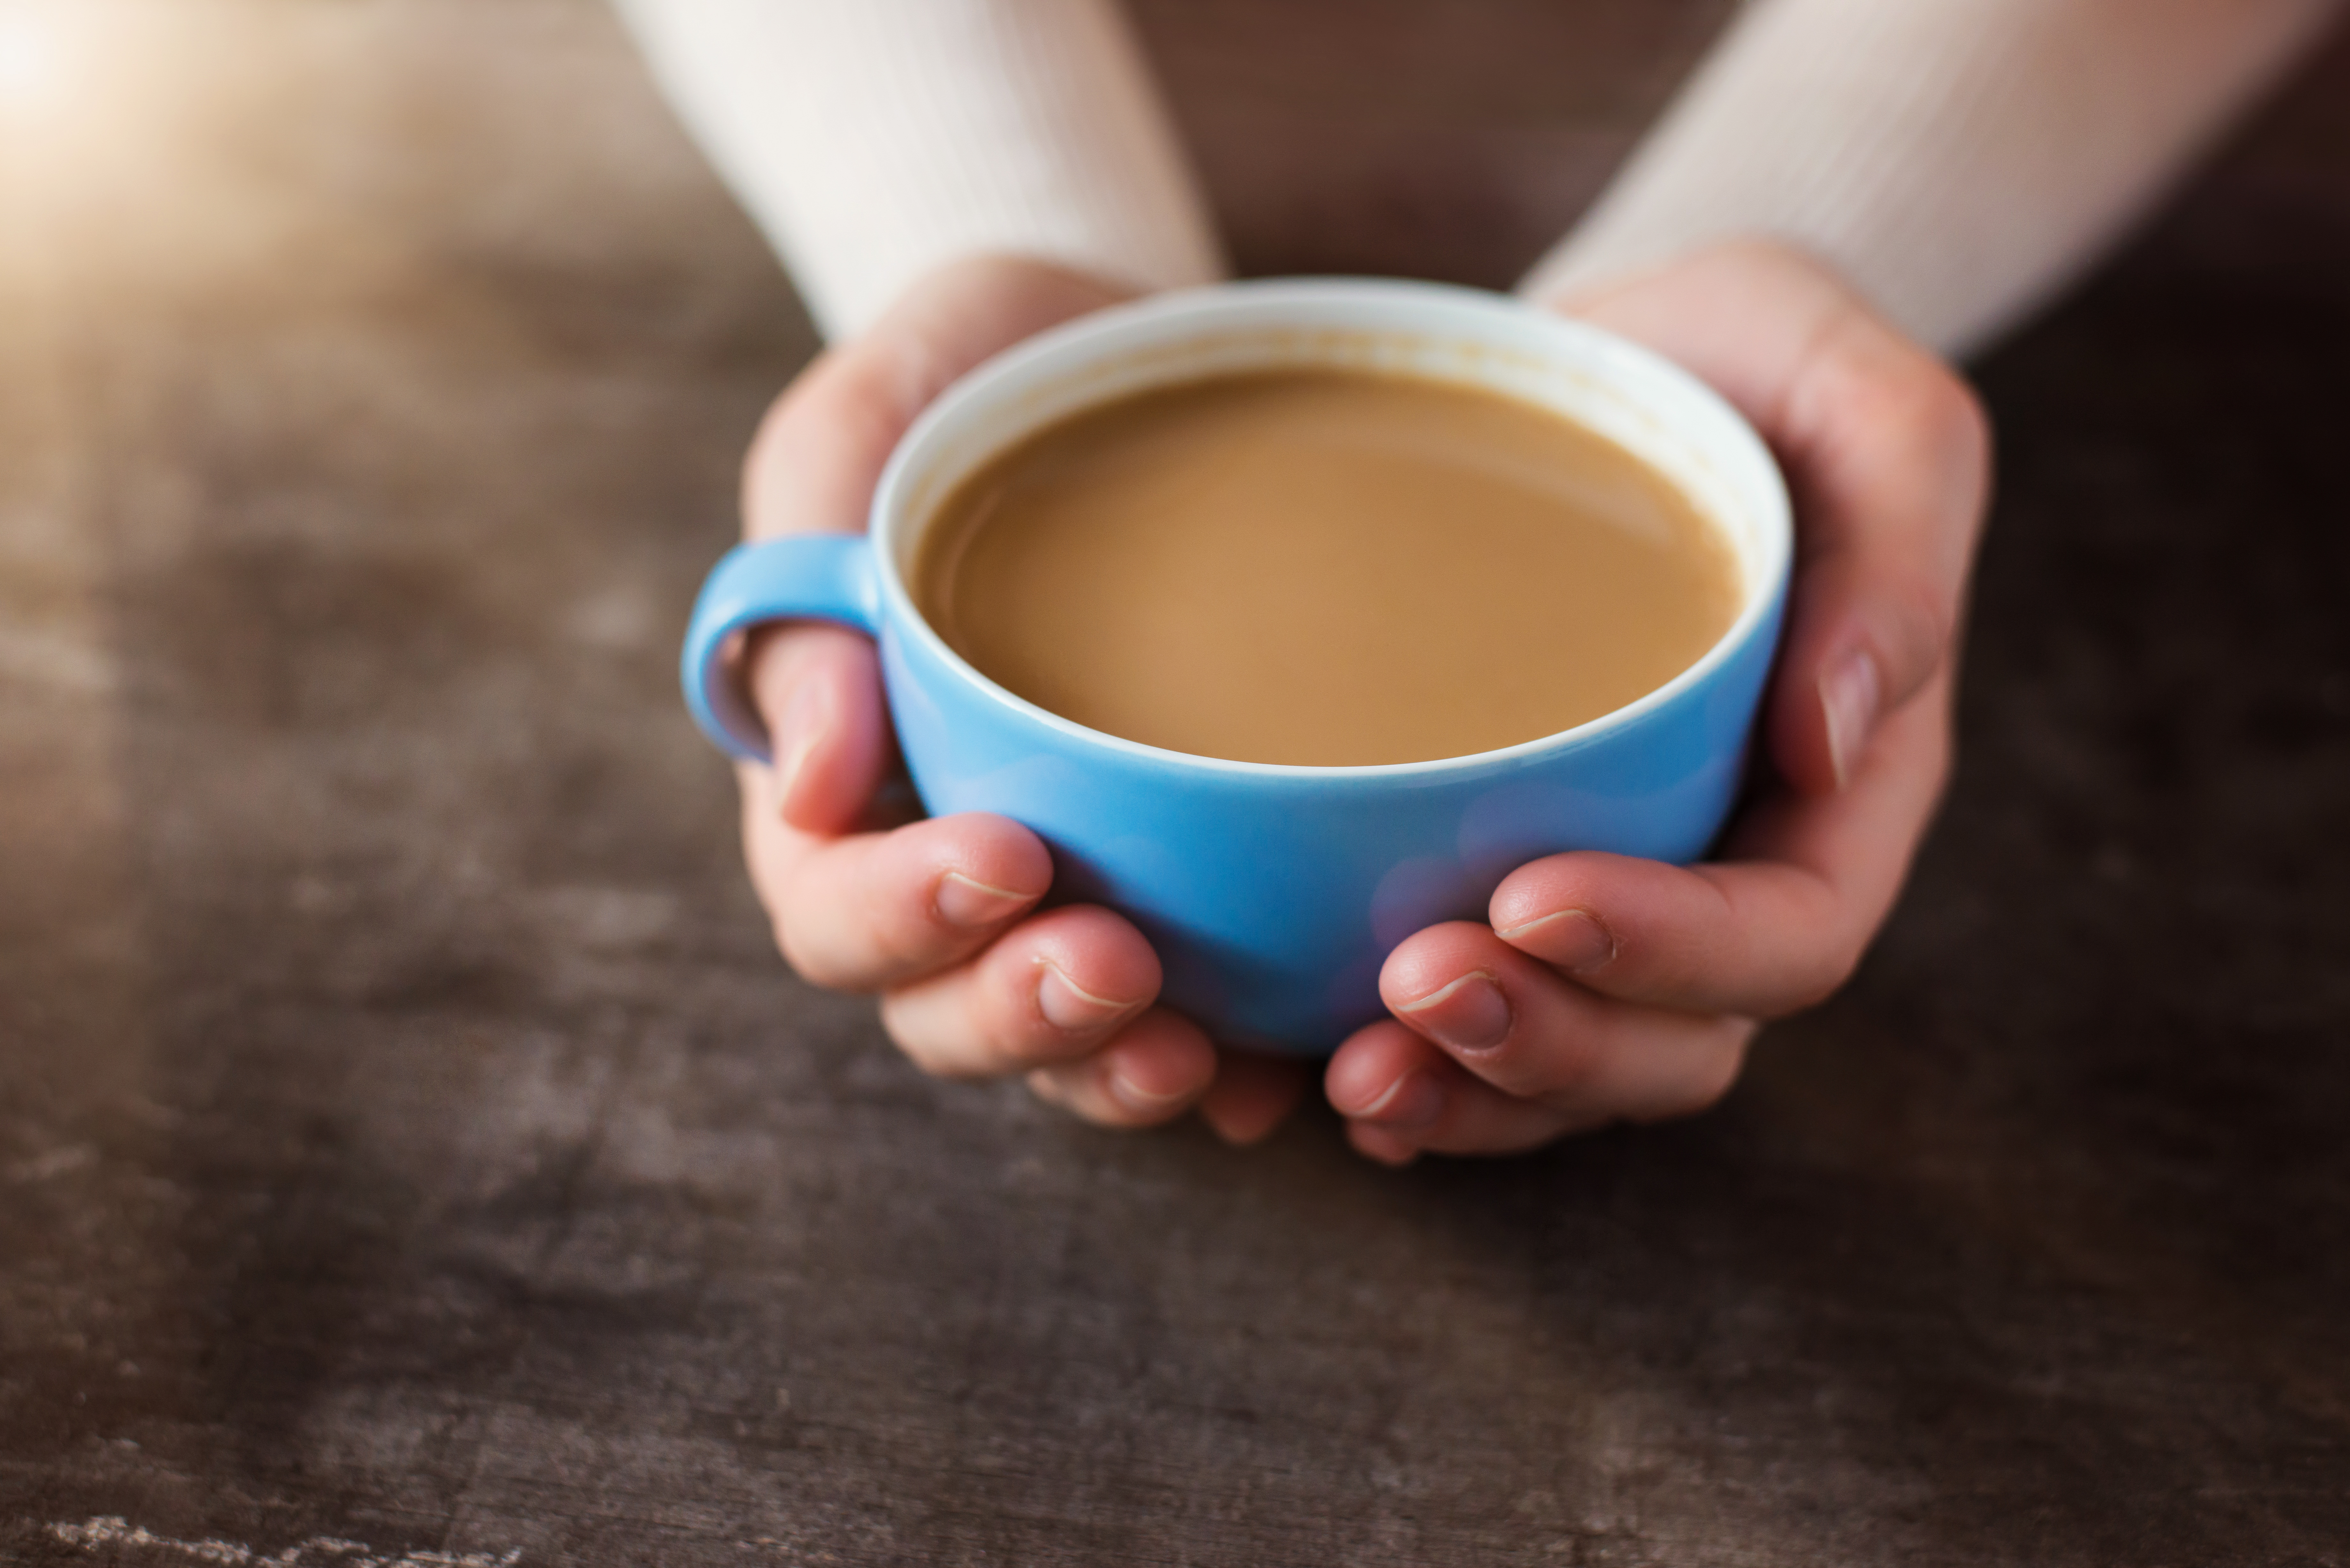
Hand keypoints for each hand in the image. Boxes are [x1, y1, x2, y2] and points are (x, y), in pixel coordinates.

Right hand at [732, 255, 1310, 1142]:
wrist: (1110, 356)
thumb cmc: (962, 385)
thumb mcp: (856, 438)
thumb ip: (805, 592)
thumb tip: (810, 777)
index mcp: (844, 783)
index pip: (833, 903)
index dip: (904, 914)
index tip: (1008, 855)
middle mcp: (945, 864)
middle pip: (944, 1007)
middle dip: (1021, 1015)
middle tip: (1120, 970)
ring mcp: (1066, 889)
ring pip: (1067, 1041)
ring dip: (1123, 1068)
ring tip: (1205, 1062)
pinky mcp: (1185, 881)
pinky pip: (1204, 1011)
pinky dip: (1244, 1056)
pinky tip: (1298, 1068)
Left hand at [1325, 241, 1991, 1161]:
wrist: (1610, 357)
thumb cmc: (1742, 362)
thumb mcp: (1854, 396)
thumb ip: (1897, 542)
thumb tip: (1842, 732)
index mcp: (1836, 787)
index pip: (1785, 933)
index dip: (1670, 952)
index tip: (1534, 894)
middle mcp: (1728, 867)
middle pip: (1672, 1039)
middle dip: (1548, 1047)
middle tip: (1410, 992)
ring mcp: (1618, 892)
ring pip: (1565, 1066)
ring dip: (1461, 1094)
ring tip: (1343, 1073)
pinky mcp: (1500, 877)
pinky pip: (1464, 1028)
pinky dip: (1389, 1066)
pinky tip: (1295, 1072)